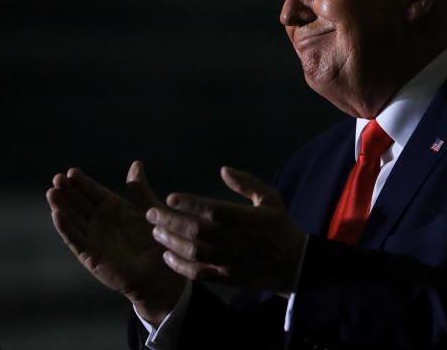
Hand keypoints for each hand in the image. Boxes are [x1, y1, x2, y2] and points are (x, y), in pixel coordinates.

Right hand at [46, 162, 185, 322]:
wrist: (161, 271)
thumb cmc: (158, 240)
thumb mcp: (150, 209)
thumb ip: (140, 190)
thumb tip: (136, 164)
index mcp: (113, 207)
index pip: (93, 192)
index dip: (82, 182)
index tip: (71, 171)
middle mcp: (99, 220)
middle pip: (79, 203)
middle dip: (67, 190)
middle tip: (57, 178)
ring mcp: (93, 236)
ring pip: (72, 219)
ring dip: (61, 206)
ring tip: (52, 192)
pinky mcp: (90, 254)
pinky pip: (75, 239)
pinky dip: (65, 227)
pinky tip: (57, 214)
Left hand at [146, 166, 305, 296]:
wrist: (294, 264)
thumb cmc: (280, 227)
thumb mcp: (270, 198)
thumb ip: (247, 182)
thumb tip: (223, 169)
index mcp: (243, 218)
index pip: (211, 208)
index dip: (189, 203)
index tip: (171, 197)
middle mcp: (233, 239)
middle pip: (194, 230)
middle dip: (169, 221)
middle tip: (151, 214)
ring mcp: (228, 260)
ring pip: (192, 251)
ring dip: (170, 242)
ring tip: (156, 232)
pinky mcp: (226, 276)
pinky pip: (198, 273)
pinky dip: (180, 266)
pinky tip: (168, 257)